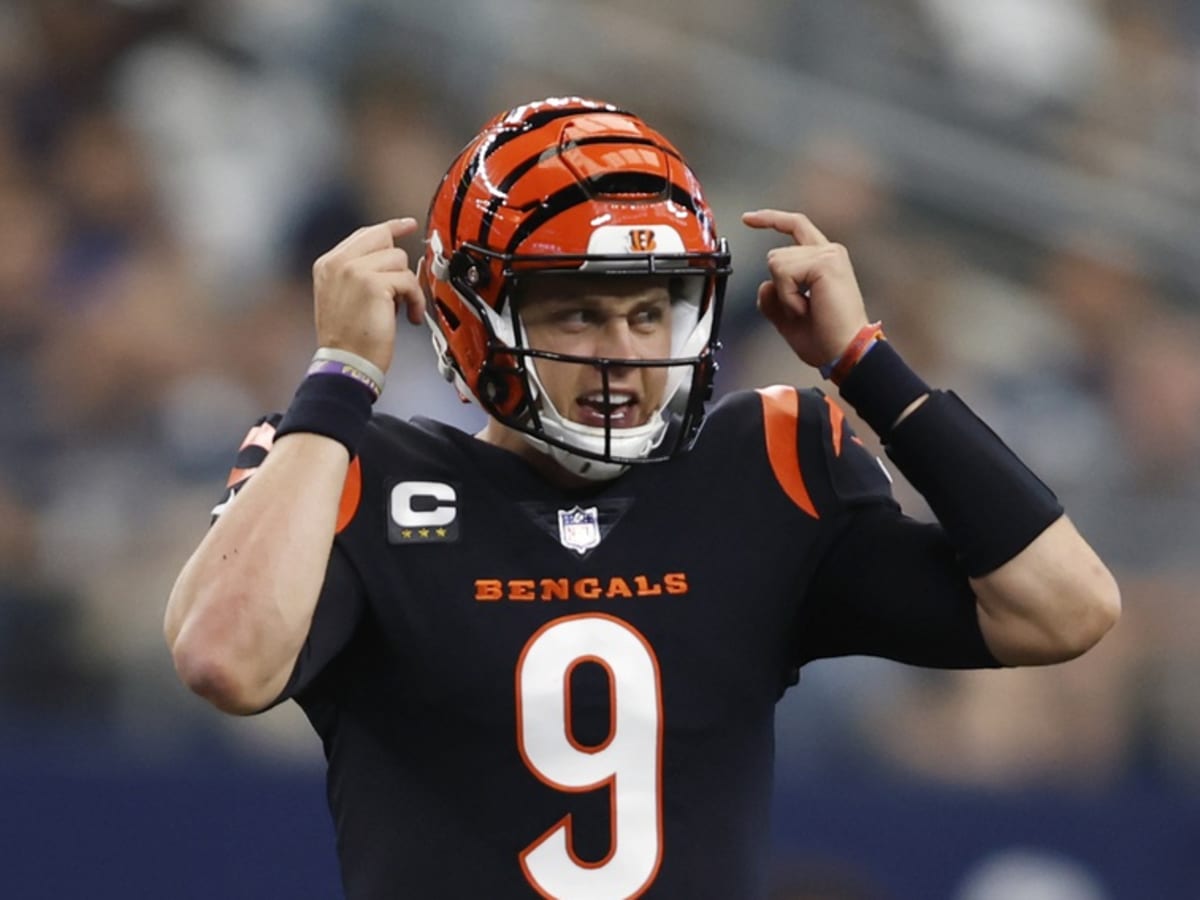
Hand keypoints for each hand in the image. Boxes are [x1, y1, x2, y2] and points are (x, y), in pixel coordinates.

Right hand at [311, 218, 425, 374]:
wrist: (346, 362)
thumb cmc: (348, 340)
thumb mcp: (343, 297)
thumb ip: (358, 273)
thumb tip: (389, 261)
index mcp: (328, 264)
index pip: (363, 234)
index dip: (389, 228)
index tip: (407, 224)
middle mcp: (338, 263)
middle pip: (383, 238)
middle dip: (400, 262)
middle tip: (409, 279)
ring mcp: (354, 271)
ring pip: (399, 259)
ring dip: (408, 286)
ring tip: (402, 310)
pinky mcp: (374, 284)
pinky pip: (408, 280)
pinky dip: (416, 300)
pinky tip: (410, 316)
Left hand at [741, 209, 869, 368]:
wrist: (845, 352)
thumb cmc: (825, 339)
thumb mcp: (787, 316)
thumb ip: (773, 297)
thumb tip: (765, 284)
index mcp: (824, 261)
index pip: (795, 227)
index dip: (770, 219)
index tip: (748, 219)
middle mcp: (829, 252)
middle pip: (775, 255)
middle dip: (778, 288)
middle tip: (802, 310)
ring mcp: (829, 254)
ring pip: (776, 261)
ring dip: (783, 293)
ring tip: (806, 309)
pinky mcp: (825, 262)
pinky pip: (782, 272)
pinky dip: (787, 295)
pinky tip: (806, 307)